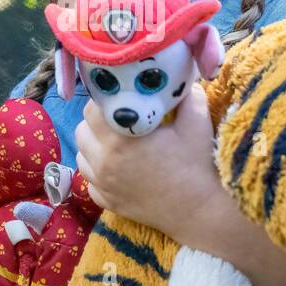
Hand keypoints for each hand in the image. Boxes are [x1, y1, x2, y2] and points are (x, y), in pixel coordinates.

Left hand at [76, 81, 285, 285]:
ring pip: (82, 153)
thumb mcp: (196, 122)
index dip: (105, 98)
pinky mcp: (107, 203)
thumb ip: (184, 92)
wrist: (204, 214)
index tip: (120, 95)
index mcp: (120, 139)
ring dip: (94, 143)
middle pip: (82, 129)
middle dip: (97, 119)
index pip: (93, 108)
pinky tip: (118, 165)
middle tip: (120, 115)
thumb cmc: (200, 167)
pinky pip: (89, 179)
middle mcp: (104, 163)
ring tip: (117, 139)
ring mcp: (103, 185)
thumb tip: (179, 71)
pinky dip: (97, 169)